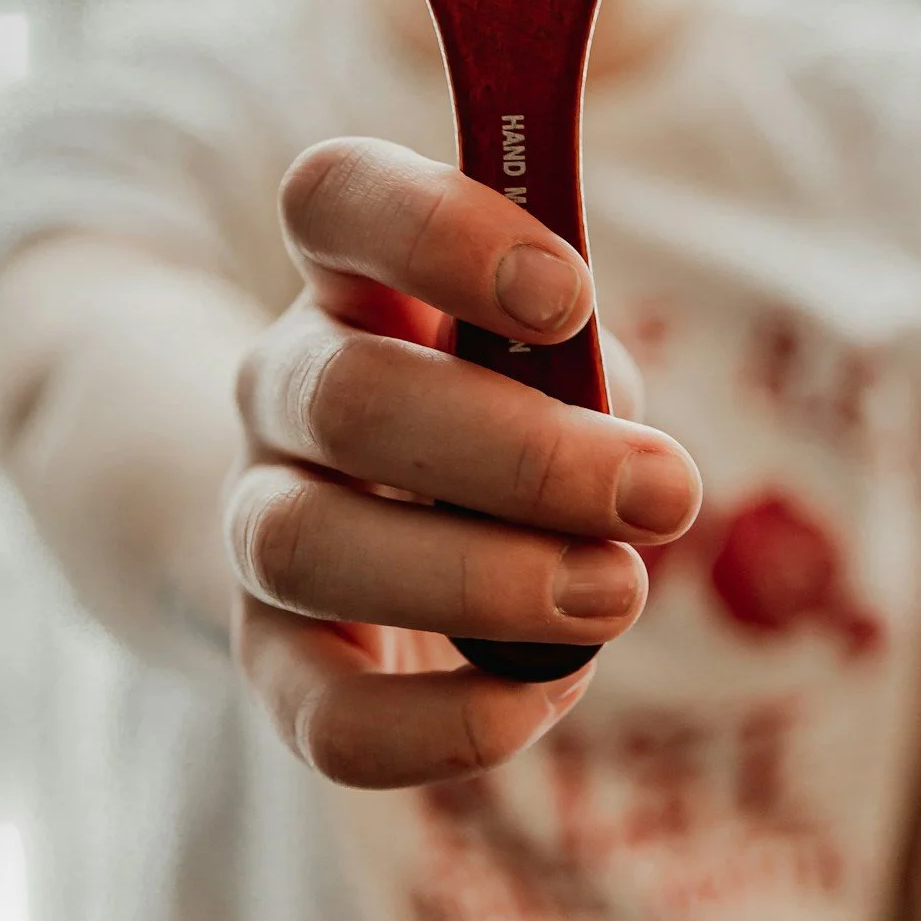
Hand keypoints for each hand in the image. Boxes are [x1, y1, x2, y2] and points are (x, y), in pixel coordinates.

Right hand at [205, 136, 700, 789]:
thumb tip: (639, 471)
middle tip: (662, 492)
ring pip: (306, 547)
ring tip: (614, 594)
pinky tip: (536, 698)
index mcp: (350, 276)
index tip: (567, 293)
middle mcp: (282, 388)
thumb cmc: (502, 402)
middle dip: (521, 454)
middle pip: (345, 398)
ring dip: (481, 579)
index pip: (334, 196)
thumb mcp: (547, 350)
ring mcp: (258, 522)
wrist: (374, 520)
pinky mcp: (274, 658)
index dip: (437, 232)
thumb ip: (581, 372)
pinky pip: (320, 715)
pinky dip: (436, 724)